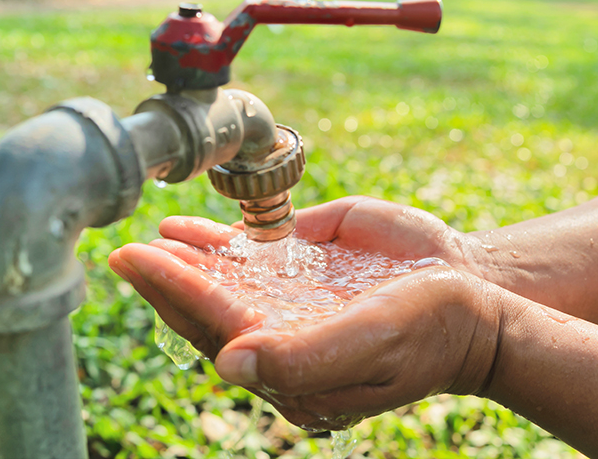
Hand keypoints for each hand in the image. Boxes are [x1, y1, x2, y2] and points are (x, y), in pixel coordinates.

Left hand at [108, 196, 504, 429]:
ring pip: (227, 283)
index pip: (220, 329)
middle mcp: (285, 333)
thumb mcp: (372, 344)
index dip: (175, 294)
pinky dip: (223, 242)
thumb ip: (302, 358)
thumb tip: (229, 365)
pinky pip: (257, 256)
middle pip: (211, 310)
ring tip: (149, 242)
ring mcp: (295, 299)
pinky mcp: (311, 268)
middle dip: (166, 281)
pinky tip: (195, 231)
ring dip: (186, 262)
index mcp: (292, 365)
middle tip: (124, 253)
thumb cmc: (429, 328)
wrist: (472, 297)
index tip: (136, 261)